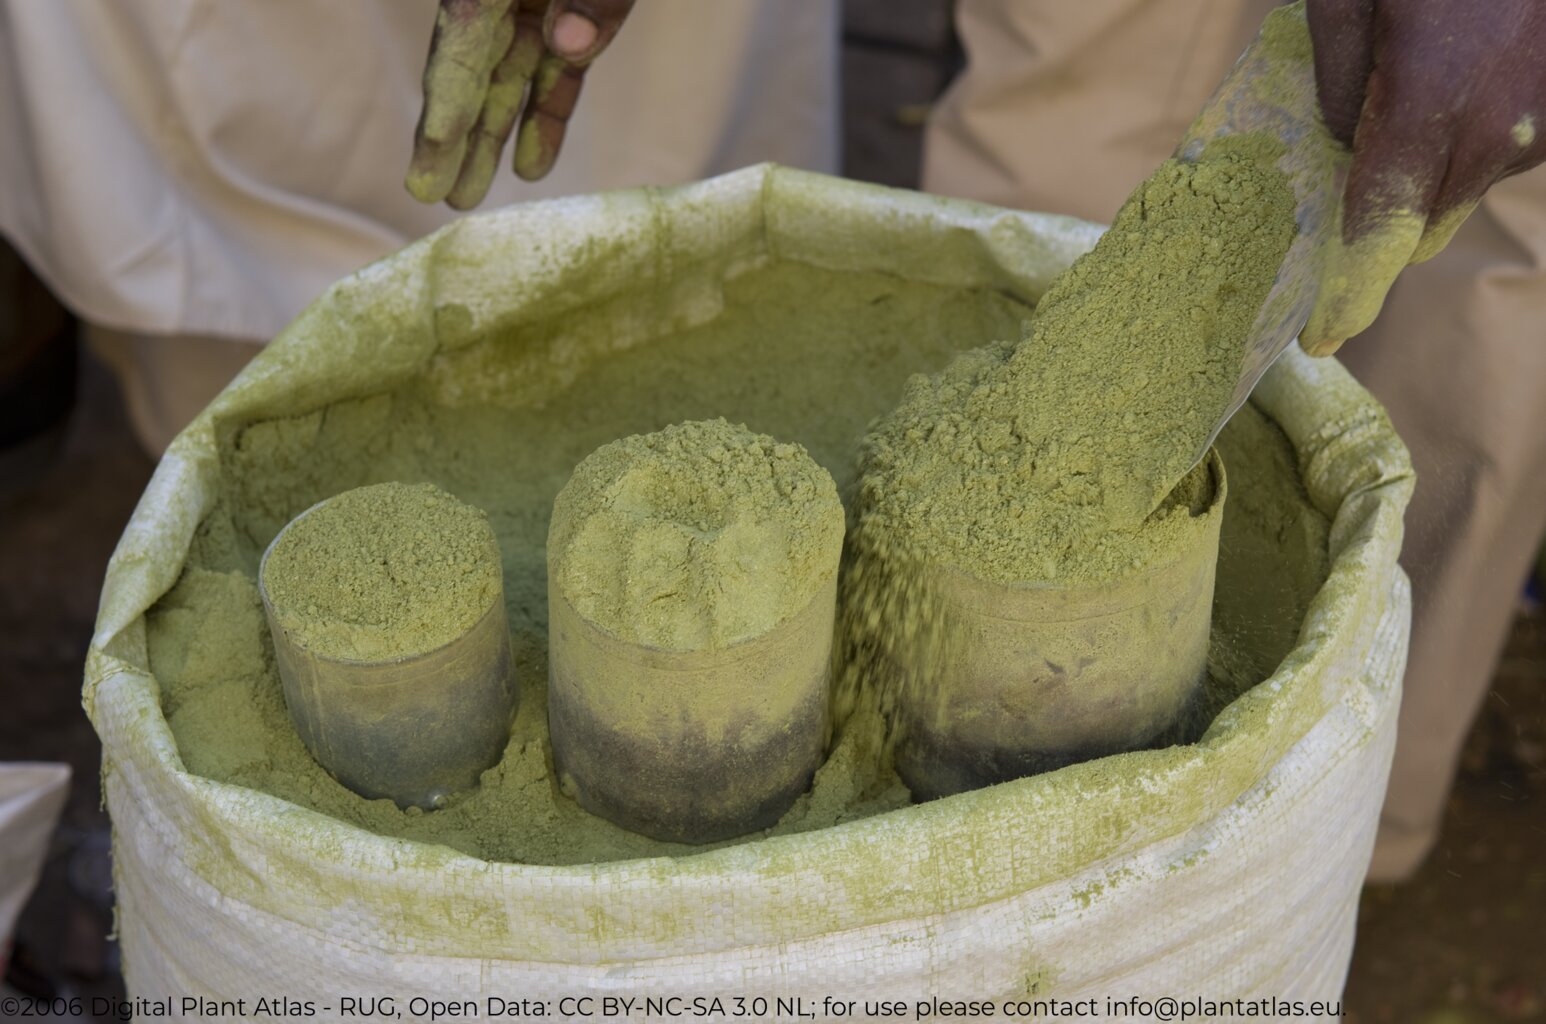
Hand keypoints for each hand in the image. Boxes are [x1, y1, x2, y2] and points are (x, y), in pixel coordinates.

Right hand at [405, 0, 636, 208]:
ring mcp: (540, 6)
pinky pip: (559, 75)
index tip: (438, 140)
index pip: (466, 28)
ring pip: (510, 80)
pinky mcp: (576, 21)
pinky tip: (532, 170)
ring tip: (465, 198)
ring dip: (491, 140)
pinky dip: (547, 117)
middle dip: (453, 131)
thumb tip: (568, 44)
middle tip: (428, 194)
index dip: (451, 85)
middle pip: (474, 66)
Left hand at [1302, 0, 1545, 353]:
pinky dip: (1480, 131)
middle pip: (1422, 224)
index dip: (1350, 296)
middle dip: (1384, 217)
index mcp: (1428, 106)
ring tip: (1431, 84)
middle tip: (1358, 177)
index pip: (1379, 233)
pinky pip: (1510, 151)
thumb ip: (1339, 83)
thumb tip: (1345, 147)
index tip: (1324, 339)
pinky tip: (1474, 70)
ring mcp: (1545, 123)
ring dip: (1435, 167)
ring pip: (1468, 187)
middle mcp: (1495, 131)